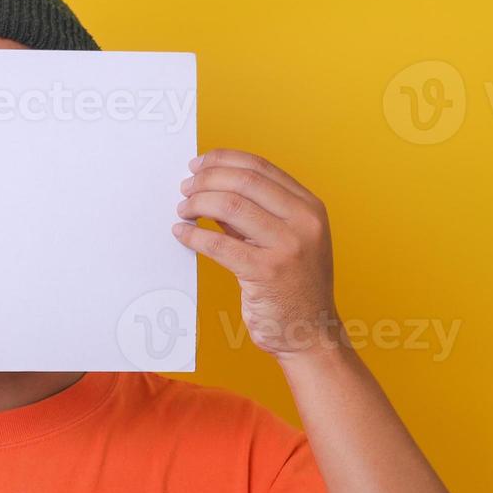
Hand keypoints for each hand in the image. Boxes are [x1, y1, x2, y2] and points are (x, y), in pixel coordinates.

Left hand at [173, 149, 338, 359]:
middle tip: (185, 188)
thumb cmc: (293, 287)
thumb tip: (213, 190)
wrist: (310, 333)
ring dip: (198, 204)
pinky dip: (194, 236)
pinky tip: (182, 234)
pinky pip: (219, 244)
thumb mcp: (285, 241)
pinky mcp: (267, 272)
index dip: (223, 160)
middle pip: (243, 181)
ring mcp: (288, 246)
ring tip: (183, 210)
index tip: (199, 164)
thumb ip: (255, 215)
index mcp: (310, 207)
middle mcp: (304, 221)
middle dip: (206, 180)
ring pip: (230, 205)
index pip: (260, 167)